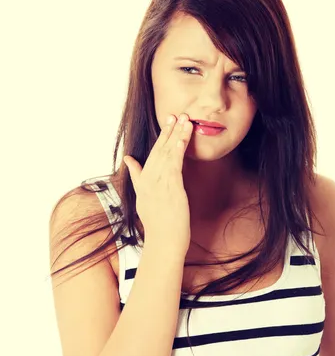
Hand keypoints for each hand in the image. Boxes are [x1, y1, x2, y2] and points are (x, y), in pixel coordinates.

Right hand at [123, 113, 193, 254]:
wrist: (163, 241)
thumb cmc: (158, 224)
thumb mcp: (143, 199)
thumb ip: (137, 177)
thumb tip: (128, 160)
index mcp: (144, 182)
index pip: (152, 154)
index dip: (161, 137)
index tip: (167, 121)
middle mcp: (149, 180)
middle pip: (159, 150)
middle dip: (168, 131)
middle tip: (176, 114)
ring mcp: (159, 184)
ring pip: (168, 154)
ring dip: (177, 135)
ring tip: (185, 120)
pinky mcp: (171, 188)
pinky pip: (175, 165)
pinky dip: (178, 149)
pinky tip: (182, 137)